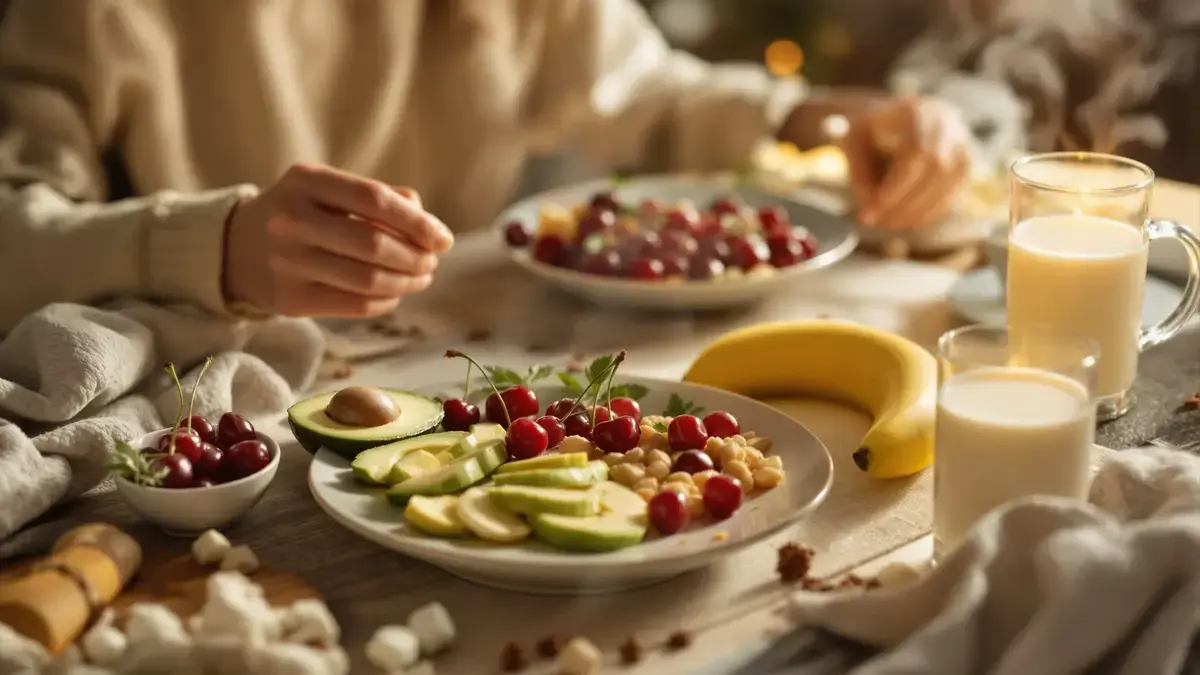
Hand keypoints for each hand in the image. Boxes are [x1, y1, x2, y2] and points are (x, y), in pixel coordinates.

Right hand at [223, 163, 453, 317]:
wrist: (236, 248)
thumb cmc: (304, 213)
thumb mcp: (331, 189)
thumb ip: (382, 198)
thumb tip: (429, 227)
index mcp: (307, 180)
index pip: (375, 199)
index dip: (417, 222)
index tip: (444, 239)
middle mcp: (292, 219)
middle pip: (375, 245)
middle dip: (416, 258)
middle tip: (431, 262)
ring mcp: (287, 262)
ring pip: (368, 281)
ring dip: (407, 283)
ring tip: (420, 278)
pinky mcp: (290, 299)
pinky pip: (355, 306)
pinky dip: (386, 301)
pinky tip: (393, 293)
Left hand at [841, 96, 970, 229]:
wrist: (894, 118)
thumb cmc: (870, 131)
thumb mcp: (854, 145)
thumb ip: (860, 174)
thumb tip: (871, 211)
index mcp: (917, 110)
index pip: (916, 151)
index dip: (897, 185)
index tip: (873, 209)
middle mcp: (947, 123)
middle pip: (937, 168)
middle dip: (906, 202)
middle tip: (875, 221)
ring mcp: (962, 142)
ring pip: (949, 184)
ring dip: (917, 212)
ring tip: (886, 223)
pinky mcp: (966, 164)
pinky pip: (952, 193)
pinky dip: (928, 212)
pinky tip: (905, 220)